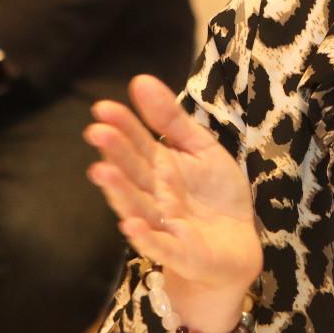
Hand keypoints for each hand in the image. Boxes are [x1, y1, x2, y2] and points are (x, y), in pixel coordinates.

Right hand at [85, 75, 260, 332]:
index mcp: (159, 168)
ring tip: (102, 172)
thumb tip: (140, 80)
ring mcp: (164, 225)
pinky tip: (131, 225)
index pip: (138, 143)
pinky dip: (146, 238)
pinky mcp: (179, 253)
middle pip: (133, 173)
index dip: (123, 126)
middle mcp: (155, 195)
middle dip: (116, 154)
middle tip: (97, 132)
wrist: (236, 247)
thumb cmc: (214, 196)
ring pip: (138, 207)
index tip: (103, 108)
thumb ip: (172, 120)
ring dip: (120, 192)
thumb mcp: (201, 149)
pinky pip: (160, 246)